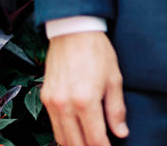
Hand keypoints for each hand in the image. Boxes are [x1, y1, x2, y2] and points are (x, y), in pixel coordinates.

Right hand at [41, 31, 128, 145]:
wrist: (73, 31)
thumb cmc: (97, 52)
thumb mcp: (114, 79)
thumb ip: (116, 110)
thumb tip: (121, 132)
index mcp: (86, 100)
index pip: (95, 138)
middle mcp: (65, 105)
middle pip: (76, 143)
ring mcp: (52, 102)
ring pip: (62, 138)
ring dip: (75, 144)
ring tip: (89, 143)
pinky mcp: (45, 97)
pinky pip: (53, 125)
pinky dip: (64, 134)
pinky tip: (75, 134)